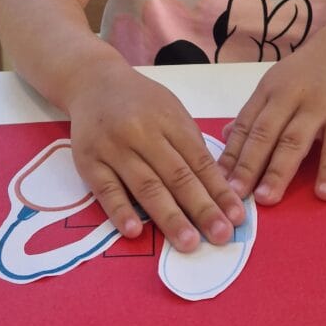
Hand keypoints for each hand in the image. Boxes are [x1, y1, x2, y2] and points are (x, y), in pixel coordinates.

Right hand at [67, 63, 245, 251]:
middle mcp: (142, 133)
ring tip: (189, 243)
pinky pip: (106, 189)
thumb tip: (216, 188)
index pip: (198, 161)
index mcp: (169, 120)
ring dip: (169, 216)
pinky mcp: (88, 162)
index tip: (237, 217)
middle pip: (176, 176)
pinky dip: (120, 210)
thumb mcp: (171, 111)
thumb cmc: (140, 102)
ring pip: (145, 185)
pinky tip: (135, 231)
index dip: (219, 190)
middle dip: (201, 208)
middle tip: (221, 236)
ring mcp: (114, 147)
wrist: (94, 82)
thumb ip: (190, 145)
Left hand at [217, 27, 325, 204]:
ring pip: (295, 141)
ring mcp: (319, 106)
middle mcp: (290, 97)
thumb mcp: (276, 85)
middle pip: (265, 134)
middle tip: (235, 195)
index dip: (230, 154)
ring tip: (266, 198)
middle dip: (248, 165)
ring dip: (279, 171)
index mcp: (268, 91)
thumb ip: (254, 113)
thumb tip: (224, 137)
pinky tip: (322, 192)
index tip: (217, 182)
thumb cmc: (307, 73)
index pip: (244, 125)